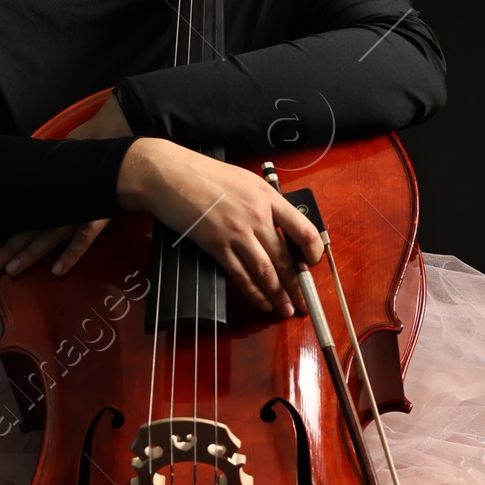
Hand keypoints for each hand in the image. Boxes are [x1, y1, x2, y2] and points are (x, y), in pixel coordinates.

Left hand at [0, 93, 129, 278]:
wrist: (127, 153)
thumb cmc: (95, 151)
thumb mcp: (65, 155)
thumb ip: (47, 165)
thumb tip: (29, 165)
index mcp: (48, 188)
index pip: (16, 208)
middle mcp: (59, 201)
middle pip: (28, 227)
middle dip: (7, 246)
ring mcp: (78, 210)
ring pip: (49, 235)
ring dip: (30, 254)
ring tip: (11, 270)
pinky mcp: (98, 215)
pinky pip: (83, 238)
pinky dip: (71, 254)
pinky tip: (58, 270)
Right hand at [116, 139, 324, 318]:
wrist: (171, 175)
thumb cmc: (205, 175)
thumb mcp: (245, 181)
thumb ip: (264, 203)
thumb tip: (279, 228)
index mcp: (268, 198)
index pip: (303, 230)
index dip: (313, 252)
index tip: (313, 264)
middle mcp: (257, 216)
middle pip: (285, 258)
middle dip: (297, 285)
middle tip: (305, 303)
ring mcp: (236, 233)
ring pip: (266, 271)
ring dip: (279, 295)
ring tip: (286, 310)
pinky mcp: (216, 245)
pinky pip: (240, 275)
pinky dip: (253, 292)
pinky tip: (262, 303)